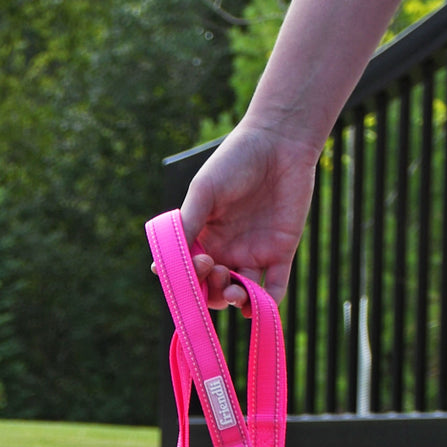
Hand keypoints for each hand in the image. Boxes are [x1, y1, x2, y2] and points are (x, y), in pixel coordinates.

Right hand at [178, 122, 320, 309]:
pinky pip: (273, 289)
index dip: (185, 280)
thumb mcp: (203, 192)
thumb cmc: (236, 160)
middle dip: (209, 289)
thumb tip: (164, 263)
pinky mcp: (281, 253)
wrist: (280, 141)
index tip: (188, 268)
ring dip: (232, 299)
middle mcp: (226, 250)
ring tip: (233, 290)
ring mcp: (254, 253)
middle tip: (212, 268)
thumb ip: (186, 225)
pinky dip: (265, 304)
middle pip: (212, 288)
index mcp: (204, 237)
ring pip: (239, 293)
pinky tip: (255, 306)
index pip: (189, 272)